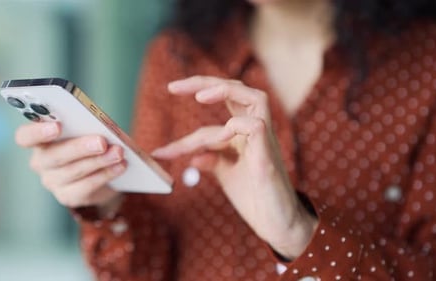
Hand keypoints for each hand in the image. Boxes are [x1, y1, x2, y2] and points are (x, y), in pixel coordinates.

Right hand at [15, 122, 124, 213]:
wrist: (100, 172)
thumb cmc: (90, 140)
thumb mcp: (87, 129)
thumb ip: (87, 126)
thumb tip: (102, 127)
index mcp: (39, 139)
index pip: (25, 137)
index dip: (38, 132)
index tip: (57, 126)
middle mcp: (41, 161)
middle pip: (53, 156)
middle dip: (79, 148)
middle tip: (101, 142)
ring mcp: (52, 181)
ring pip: (73, 171)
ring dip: (99, 161)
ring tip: (118, 153)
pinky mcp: (68, 196)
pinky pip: (86, 186)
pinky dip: (106, 174)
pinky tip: (120, 166)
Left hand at [152, 76, 317, 258]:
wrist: (276, 223)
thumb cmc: (255, 197)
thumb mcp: (227, 174)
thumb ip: (213, 160)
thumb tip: (193, 155)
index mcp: (245, 135)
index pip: (214, 120)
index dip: (184, 137)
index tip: (159, 153)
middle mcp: (256, 131)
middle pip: (237, 90)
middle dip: (204, 82)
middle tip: (173, 87)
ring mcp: (265, 141)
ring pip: (256, 97)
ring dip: (225, 91)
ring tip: (199, 96)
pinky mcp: (268, 156)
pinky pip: (256, 126)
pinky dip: (236, 125)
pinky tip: (221, 137)